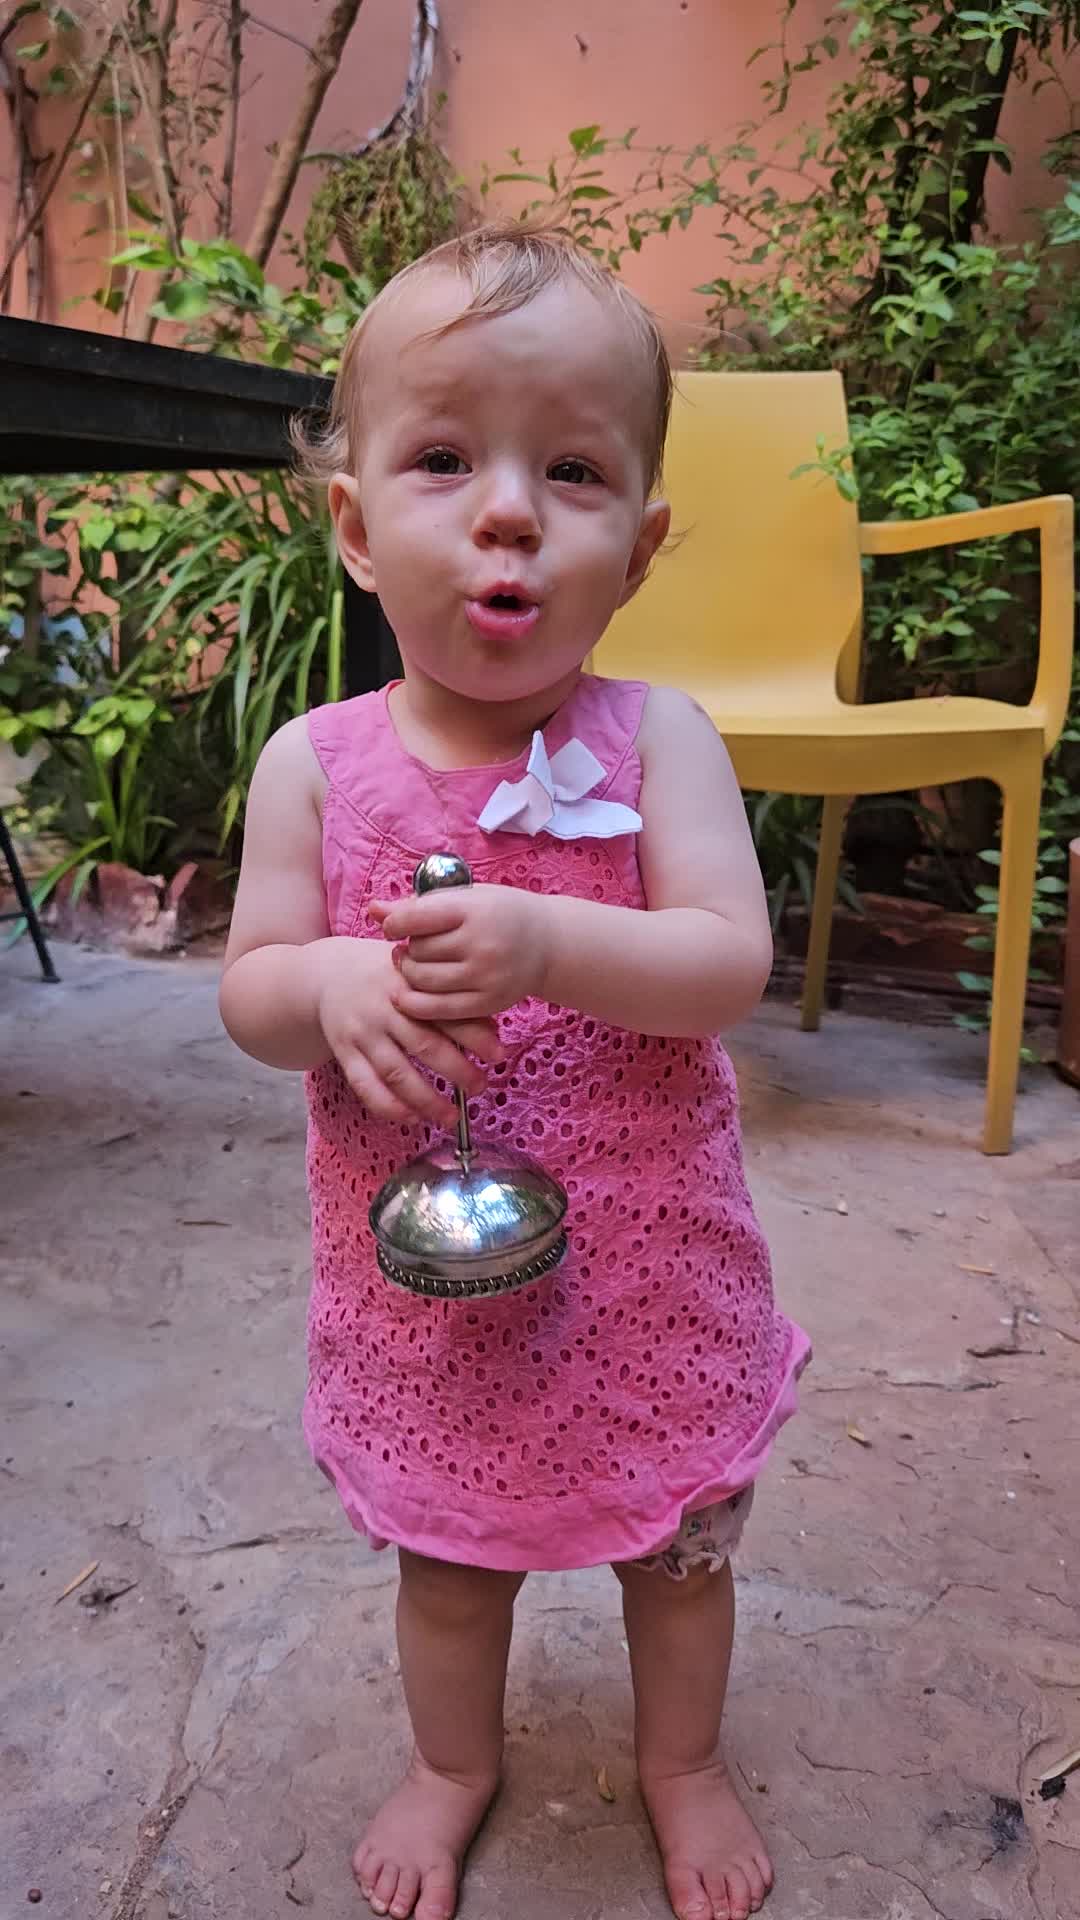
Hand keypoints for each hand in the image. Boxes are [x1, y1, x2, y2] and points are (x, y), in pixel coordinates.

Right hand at [313, 936, 503, 1127]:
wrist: (331, 974)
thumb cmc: (390, 978)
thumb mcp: (419, 977)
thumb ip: (451, 1001)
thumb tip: (492, 1032)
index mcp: (410, 985)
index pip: (447, 1014)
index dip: (476, 1036)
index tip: (499, 1054)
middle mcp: (386, 1009)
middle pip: (425, 1045)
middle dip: (457, 1071)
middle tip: (480, 1087)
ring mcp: (363, 1032)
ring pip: (396, 1072)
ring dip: (426, 1099)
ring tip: (450, 1117)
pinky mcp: (345, 1051)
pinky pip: (365, 1085)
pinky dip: (388, 1106)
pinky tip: (410, 1118)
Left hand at [372, 883, 548, 1021]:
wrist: (547, 943)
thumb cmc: (499, 913)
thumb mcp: (465, 898)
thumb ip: (418, 905)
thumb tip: (374, 909)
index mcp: (474, 909)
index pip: (416, 918)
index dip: (394, 923)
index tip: (394, 926)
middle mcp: (481, 943)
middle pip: (419, 951)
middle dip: (408, 949)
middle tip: (412, 947)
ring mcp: (486, 975)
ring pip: (424, 981)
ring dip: (410, 974)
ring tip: (415, 965)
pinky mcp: (488, 1002)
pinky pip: (438, 1010)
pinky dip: (415, 1004)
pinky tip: (406, 994)